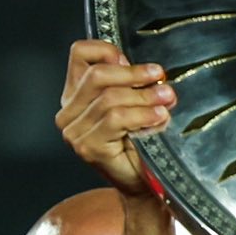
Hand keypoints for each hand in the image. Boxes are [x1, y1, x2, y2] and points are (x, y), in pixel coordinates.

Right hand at [57, 40, 173, 195]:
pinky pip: (117, 119)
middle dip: (133, 74)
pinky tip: (159, 117)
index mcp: (74, 95)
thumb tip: (154, 73)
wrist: (142, 184)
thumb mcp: (134, 105)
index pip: (79, 53)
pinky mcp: (89, 147)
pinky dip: (142, 114)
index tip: (132, 61)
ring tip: (166, 98)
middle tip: (160, 77)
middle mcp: (68, 113)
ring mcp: (75, 132)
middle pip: (97, 75)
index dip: (107, 50)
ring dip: (144, 96)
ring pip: (110, 98)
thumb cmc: (140, 144)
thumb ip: (133, 85)